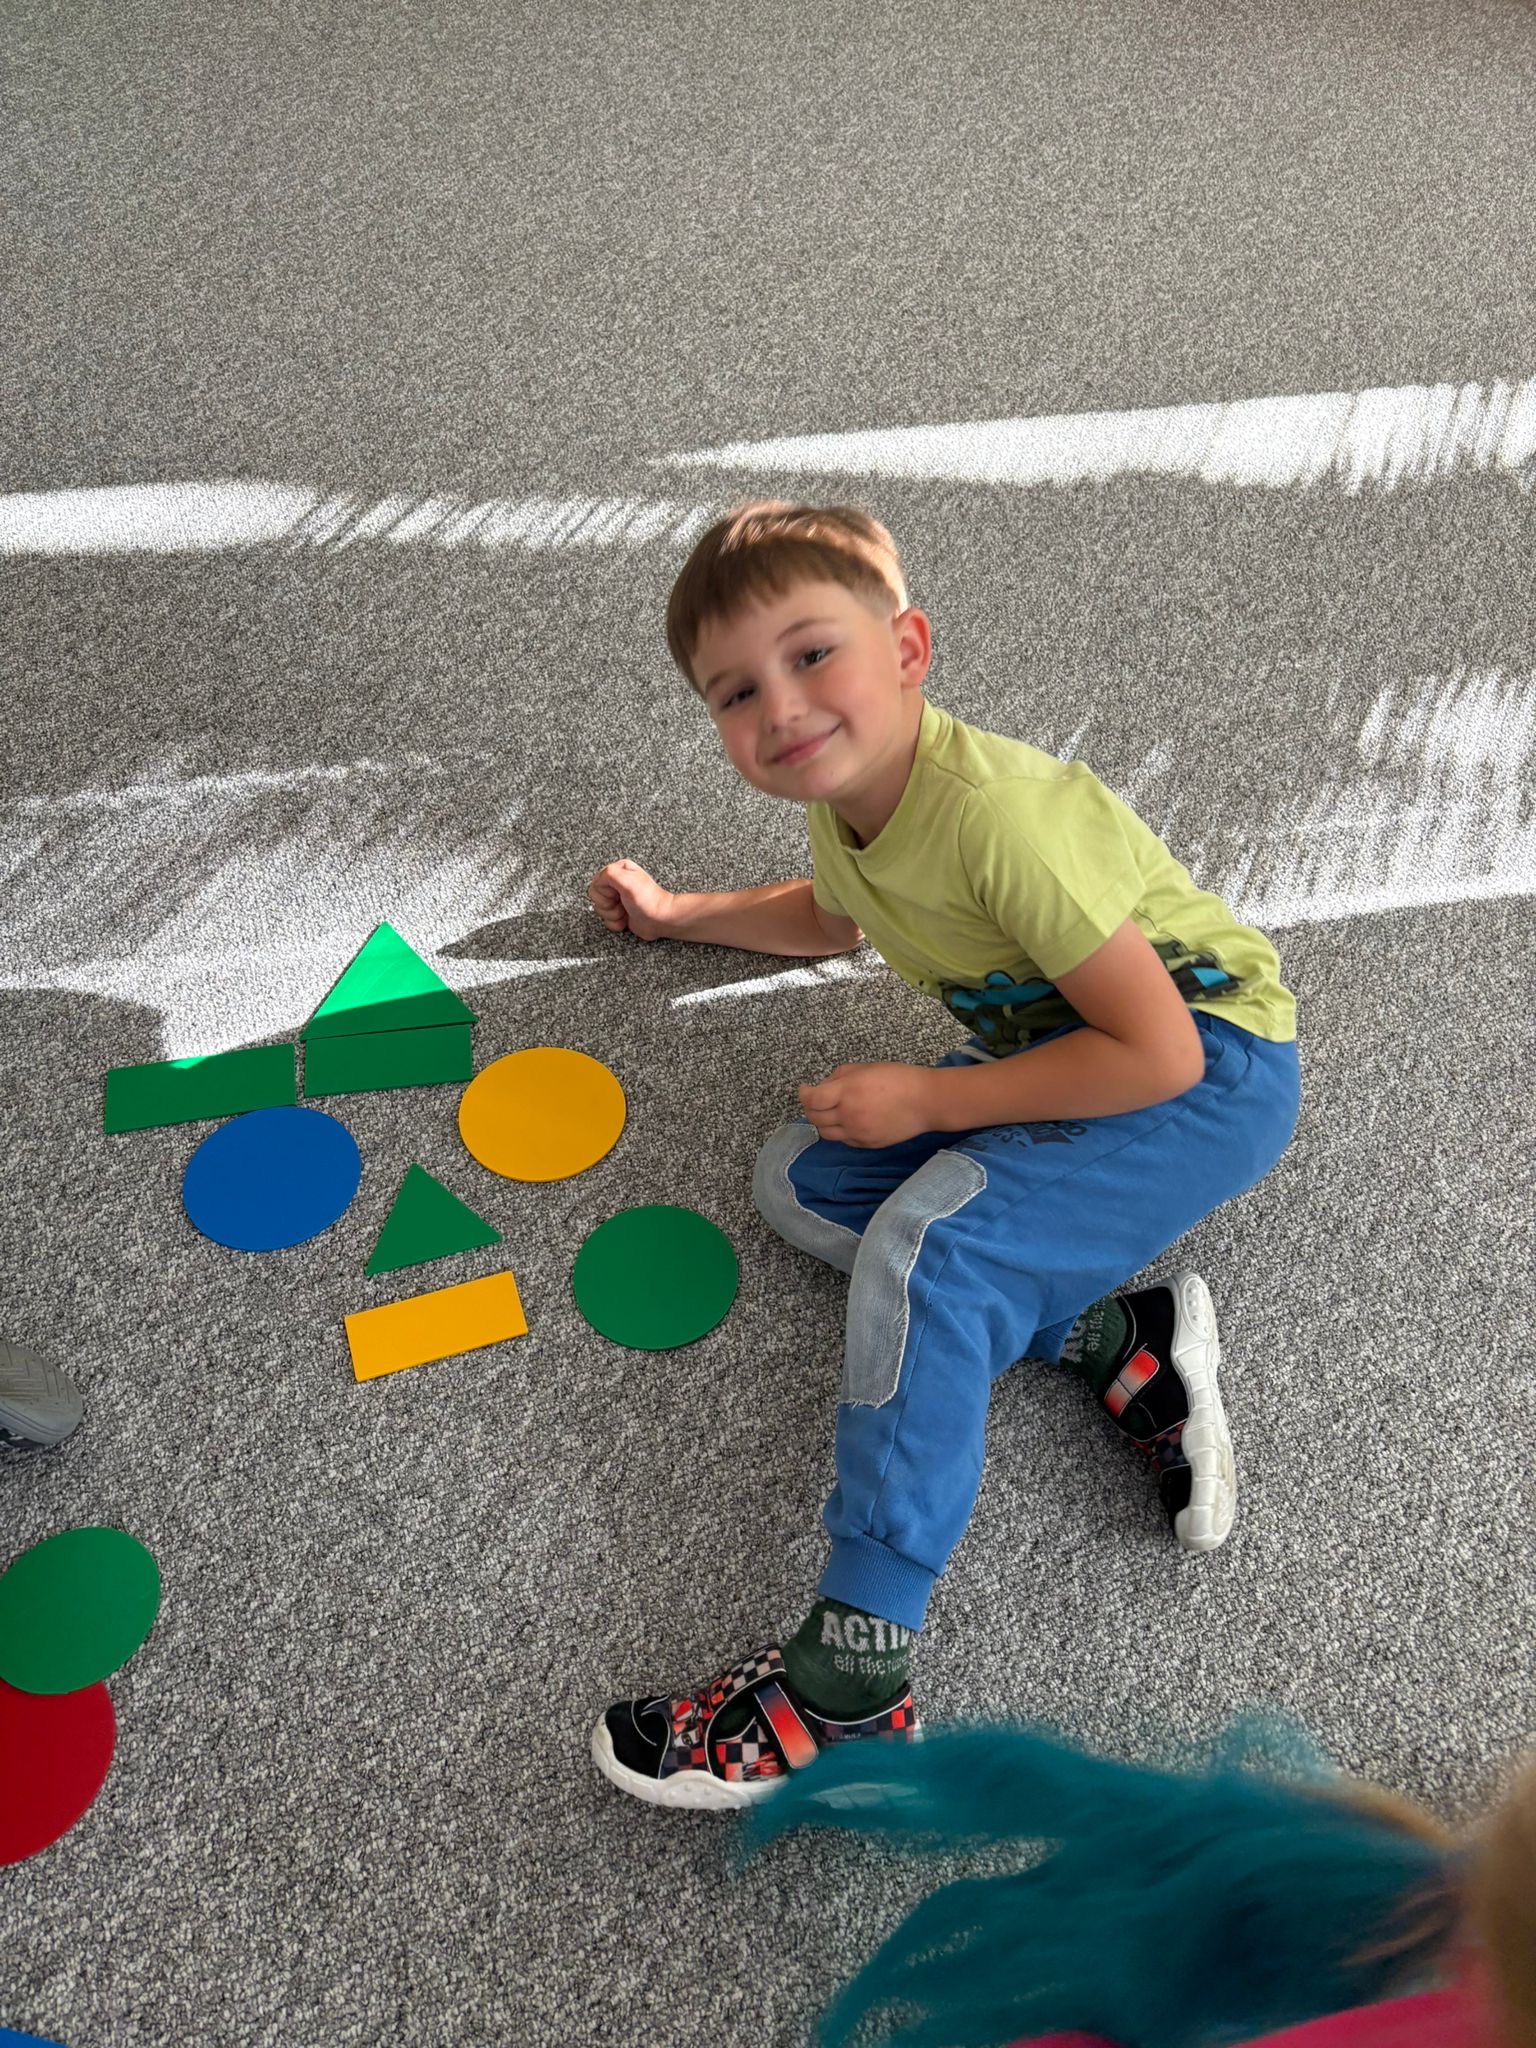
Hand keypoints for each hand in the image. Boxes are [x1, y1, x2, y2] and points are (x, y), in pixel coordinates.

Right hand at [588, 859, 676, 940]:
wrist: (661, 919)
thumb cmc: (648, 901)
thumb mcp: (627, 880)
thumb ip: (608, 874)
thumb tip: (598, 881)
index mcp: (619, 870)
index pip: (596, 882)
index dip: (605, 891)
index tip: (617, 894)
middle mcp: (617, 883)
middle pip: (596, 897)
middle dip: (608, 905)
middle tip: (623, 903)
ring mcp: (618, 899)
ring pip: (599, 910)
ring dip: (613, 915)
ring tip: (627, 911)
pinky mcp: (619, 913)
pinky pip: (607, 921)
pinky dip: (616, 923)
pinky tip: (627, 919)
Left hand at [797, 1062, 937, 1148]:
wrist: (926, 1101)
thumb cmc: (898, 1078)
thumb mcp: (865, 1067)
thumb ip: (839, 1076)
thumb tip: (823, 1087)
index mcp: (848, 1091)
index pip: (812, 1100)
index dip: (803, 1094)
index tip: (804, 1088)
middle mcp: (849, 1115)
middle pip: (815, 1118)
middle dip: (810, 1108)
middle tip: (815, 1100)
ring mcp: (858, 1133)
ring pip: (826, 1133)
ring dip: (822, 1122)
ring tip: (829, 1112)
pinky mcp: (867, 1144)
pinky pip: (843, 1140)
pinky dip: (839, 1131)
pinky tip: (847, 1120)